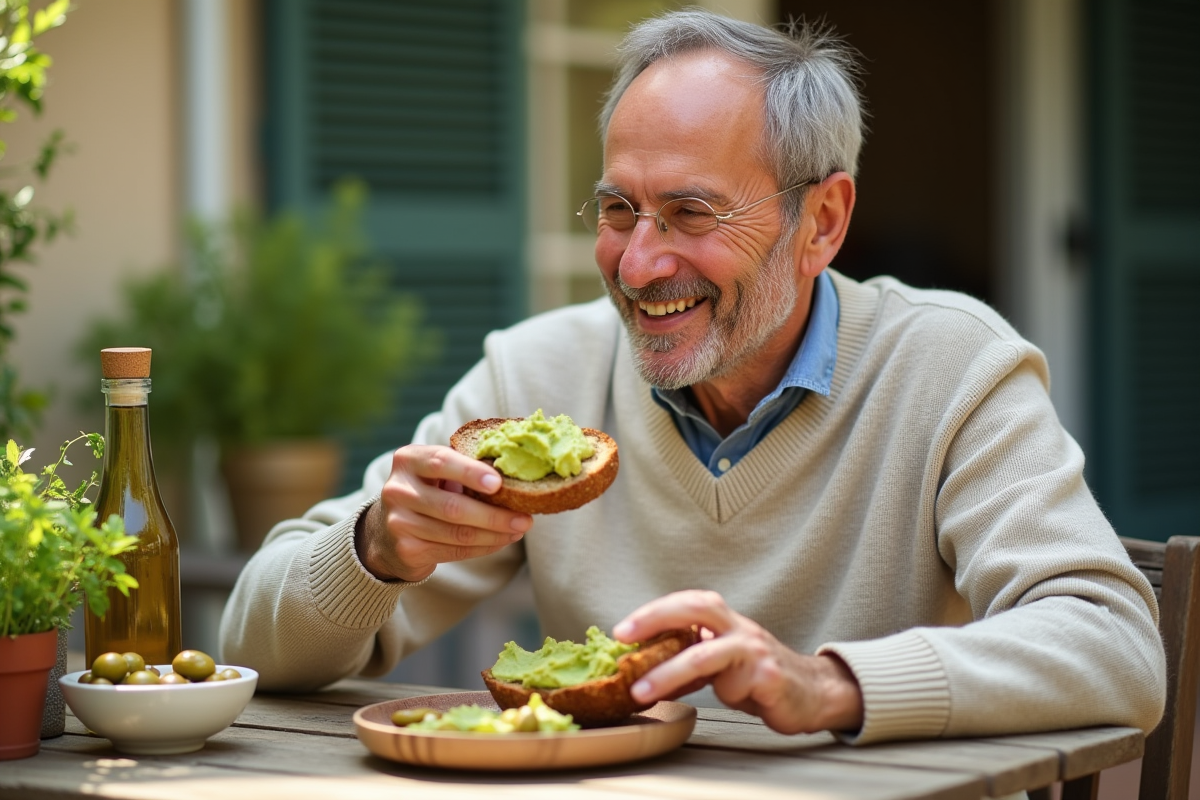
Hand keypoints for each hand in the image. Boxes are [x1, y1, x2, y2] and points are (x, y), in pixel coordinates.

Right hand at [354, 444, 532, 582]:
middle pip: (453, 506)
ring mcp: (399, 522)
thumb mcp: (435, 472)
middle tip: (526, 518)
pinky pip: (454, 551)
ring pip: (457, 533)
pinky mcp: (407, 549)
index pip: (442, 462)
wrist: (385, 532)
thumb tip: (515, 475)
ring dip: (494, 534)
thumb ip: (463, 467)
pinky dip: (483, 547)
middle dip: (495, 515)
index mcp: (408, 460)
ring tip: (519, 530)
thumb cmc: (426, 492)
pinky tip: (501, 541)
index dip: (471, 473)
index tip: (499, 483)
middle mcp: (398, 489)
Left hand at [613, 590, 863, 734]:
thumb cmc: (757, 675)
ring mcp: (755, 650)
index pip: (685, 603)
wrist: (810, 692)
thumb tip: (642, 667)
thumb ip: (689, 657)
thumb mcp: (719, 662)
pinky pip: (734, 687)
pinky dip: (722, 696)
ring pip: (705, 655)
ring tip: (642, 691)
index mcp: (725, 620)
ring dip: (669, 674)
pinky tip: (727, 699)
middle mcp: (739, 628)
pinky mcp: (769, 676)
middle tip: (626, 636)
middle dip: (657, 618)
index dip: (653, 612)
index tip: (622, 630)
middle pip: (697, 607)